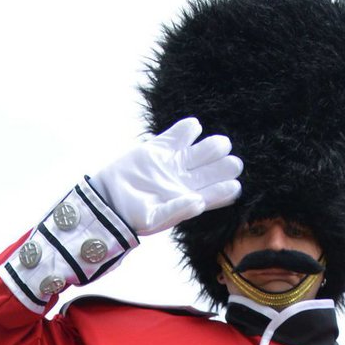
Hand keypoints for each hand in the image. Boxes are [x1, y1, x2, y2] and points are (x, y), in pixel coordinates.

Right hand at [92, 118, 242, 236]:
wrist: (109, 199)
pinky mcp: (159, 148)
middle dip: (223, 166)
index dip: (225, 189)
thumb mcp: (155, 218)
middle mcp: (185, 181)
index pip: (213, 194)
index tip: (235, 185)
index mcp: (188, 200)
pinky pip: (177, 136)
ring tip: (221, 144)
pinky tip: (194, 126)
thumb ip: (177, 210)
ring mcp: (173, 163)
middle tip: (234, 162)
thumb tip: (198, 202)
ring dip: (211, 147)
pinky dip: (186, 130)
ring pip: (199, 152)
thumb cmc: (133, 216)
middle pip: (210, 171)